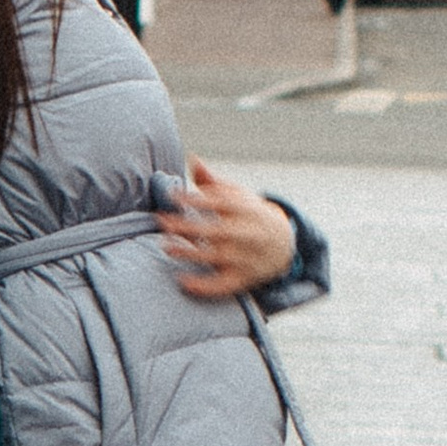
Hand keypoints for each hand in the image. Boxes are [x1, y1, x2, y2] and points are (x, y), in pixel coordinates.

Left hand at [156, 158, 296, 303]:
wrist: (285, 243)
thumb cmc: (250, 214)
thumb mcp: (238, 195)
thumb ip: (213, 182)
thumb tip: (193, 159)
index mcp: (245, 210)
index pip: (220, 202)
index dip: (196, 199)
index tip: (172, 195)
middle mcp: (247, 234)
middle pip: (217, 230)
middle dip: (189, 226)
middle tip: (161, 220)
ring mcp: (246, 258)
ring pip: (217, 257)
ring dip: (191, 253)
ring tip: (166, 247)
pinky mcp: (243, 278)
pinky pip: (224, 285)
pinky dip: (205, 286)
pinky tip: (184, 282)